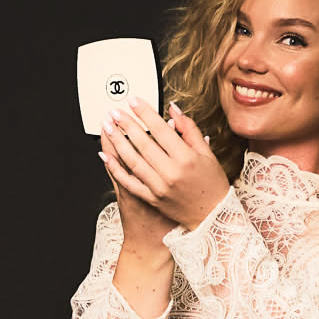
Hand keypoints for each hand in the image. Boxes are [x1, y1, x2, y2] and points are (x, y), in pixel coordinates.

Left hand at [99, 96, 229, 232]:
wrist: (212, 217)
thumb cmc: (212, 185)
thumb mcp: (206, 154)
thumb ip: (189, 129)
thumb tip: (174, 109)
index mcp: (186, 159)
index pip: (160, 130)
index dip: (145, 113)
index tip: (133, 101)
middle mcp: (171, 173)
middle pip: (143, 143)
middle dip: (126, 125)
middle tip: (115, 112)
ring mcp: (159, 187)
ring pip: (132, 160)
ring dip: (117, 142)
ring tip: (108, 127)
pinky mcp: (152, 198)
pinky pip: (130, 182)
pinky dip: (115, 169)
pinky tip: (106, 156)